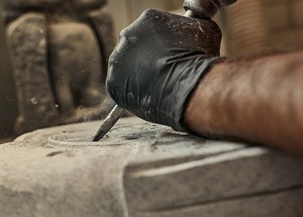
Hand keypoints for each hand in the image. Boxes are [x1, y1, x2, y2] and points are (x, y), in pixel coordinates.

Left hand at [106, 9, 221, 131]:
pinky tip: (145, 97)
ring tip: (154, 86)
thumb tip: (195, 25)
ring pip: (125, 68)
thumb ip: (192, 25)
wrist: (187, 86)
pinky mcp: (113, 82)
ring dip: (136, 75)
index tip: (167, 55)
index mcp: (147, 19)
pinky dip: (129, 93)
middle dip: (145, 59)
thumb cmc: (198, 58)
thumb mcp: (205, 30)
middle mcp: (127, 35)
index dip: (160, 45)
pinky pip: (120, 88)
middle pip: (134, 48)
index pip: (150, 31)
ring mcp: (117, 60)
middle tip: (159, 72)